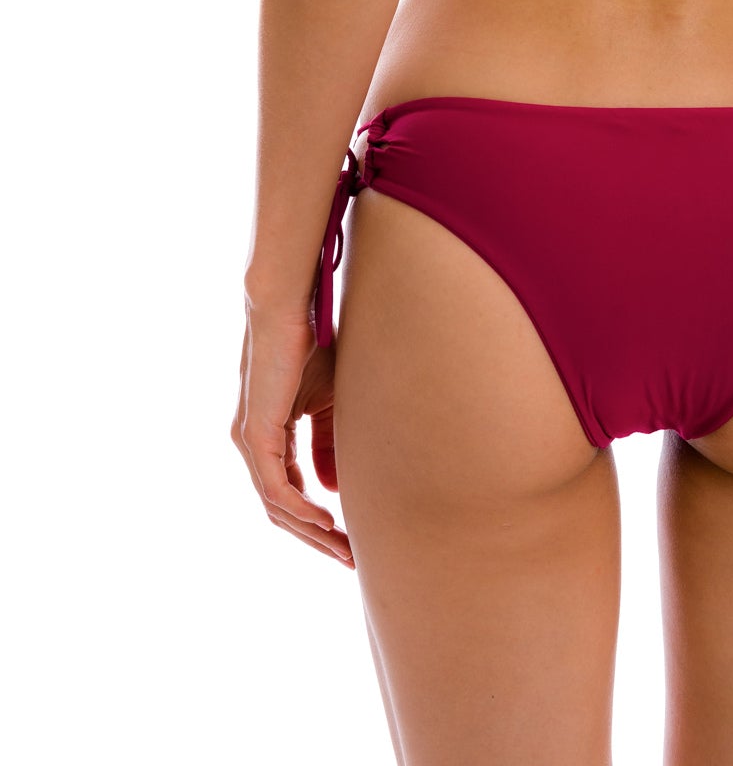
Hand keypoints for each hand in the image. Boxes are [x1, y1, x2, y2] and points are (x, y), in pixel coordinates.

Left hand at [231, 302, 353, 568]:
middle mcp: (251, 445)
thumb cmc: (311, 345)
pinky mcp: (254, 434)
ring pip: (276, 505)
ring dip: (311, 531)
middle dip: (317, 538)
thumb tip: (331, 492)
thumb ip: (328, 445)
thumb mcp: (329, 402)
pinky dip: (300, 507)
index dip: (318, 520)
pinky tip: (325, 519)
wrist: (289, 308)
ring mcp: (249, 442)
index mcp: (266, 437)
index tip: (350, 538)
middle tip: (349, 559)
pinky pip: (275, 487)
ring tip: (343, 547)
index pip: (289, 492)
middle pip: (281, 509)